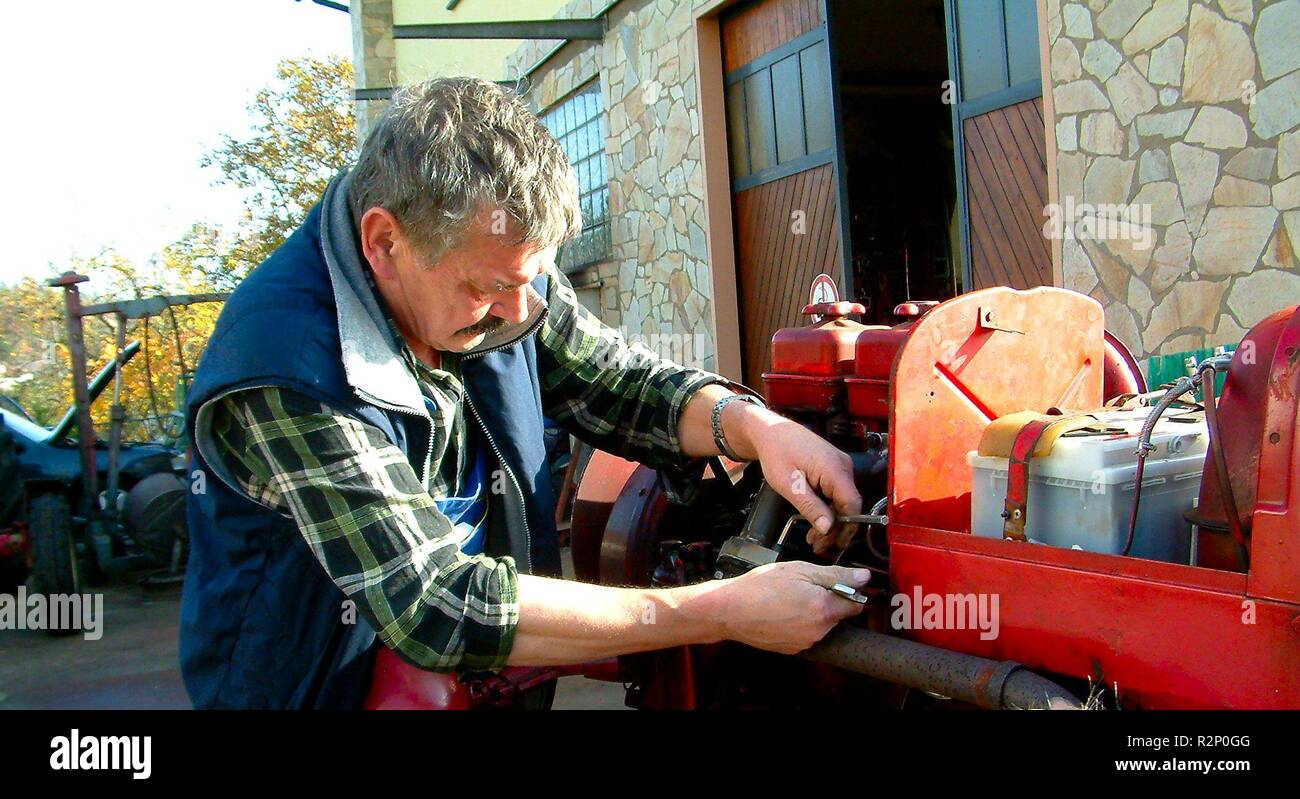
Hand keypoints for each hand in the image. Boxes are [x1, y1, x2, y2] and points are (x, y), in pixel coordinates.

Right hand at [713, 562, 870, 653]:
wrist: (730, 610)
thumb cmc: (761, 587)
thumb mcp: (800, 570)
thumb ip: (836, 575)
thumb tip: (863, 577)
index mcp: (825, 609)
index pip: (856, 604)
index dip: (848, 591)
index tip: (836, 583)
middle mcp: (819, 631)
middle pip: (837, 615)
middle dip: (827, 600)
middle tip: (803, 586)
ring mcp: (805, 643)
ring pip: (820, 624)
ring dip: (812, 612)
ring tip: (788, 599)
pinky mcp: (792, 650)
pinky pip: (805, 634)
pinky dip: (798, 623)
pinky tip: (781, 612)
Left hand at [726, 403, 862, 554]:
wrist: (769, 431)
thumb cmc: (776, 451)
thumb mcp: (789, 485)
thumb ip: (811, 507)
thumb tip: (828, 528)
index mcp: (834, 469)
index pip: (852, 505)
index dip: (846, 527)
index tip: (834, 543)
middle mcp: (842, 466)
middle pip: (848, 505)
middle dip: (836, 528)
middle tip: (819, 545)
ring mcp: (839, 466)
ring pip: (842, 501)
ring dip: (830, 520)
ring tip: (814, 537)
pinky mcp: (833, 468)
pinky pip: (836, 493)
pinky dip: (827, 508)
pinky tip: (816, 520)